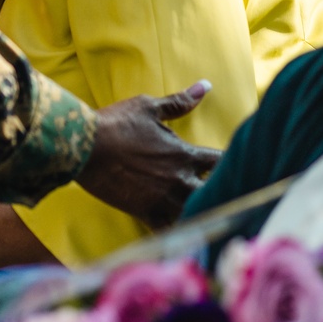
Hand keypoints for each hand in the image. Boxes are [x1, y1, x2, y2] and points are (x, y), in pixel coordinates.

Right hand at [78, 82, 219, 228]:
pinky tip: (186, 236)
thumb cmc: (116, 123)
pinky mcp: (145, 213)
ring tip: (214, 219)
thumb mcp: (148, 107)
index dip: (233, 165)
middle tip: (233, 198)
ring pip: (197, 214)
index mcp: (184, 155)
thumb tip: (205, 85)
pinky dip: (180, 233)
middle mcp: (180, 180)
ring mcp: (164, 199)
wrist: (84, 147)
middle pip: (216, 193)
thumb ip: (179, 102)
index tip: (239, 166)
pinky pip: (170, 230)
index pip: (222, 162)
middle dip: (224, 194)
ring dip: (205, 214)